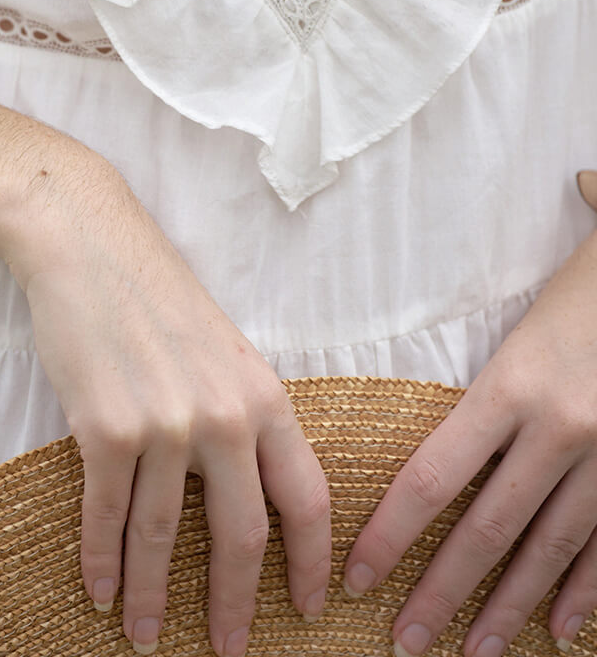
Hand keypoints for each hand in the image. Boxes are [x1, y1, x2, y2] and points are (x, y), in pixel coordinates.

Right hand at [4, 161, 331, 656]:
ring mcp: (164, 424)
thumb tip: (249, 490)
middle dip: (234, 606)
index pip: (307, 499)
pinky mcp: (104, 428)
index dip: (310, 564)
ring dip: (151, 598)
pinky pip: (106, 516)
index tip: (305, 609)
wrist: (88, 244)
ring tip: (145, 638)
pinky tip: (98, 592)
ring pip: (161, 538)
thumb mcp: (223, 349)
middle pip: (241, 537)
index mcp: (264, 396)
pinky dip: (101, 563)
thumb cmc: (154, 294)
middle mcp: (223, 416)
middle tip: (228, 650)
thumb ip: (242, 414)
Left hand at [341, 185, 596, 656]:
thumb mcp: (509, 349)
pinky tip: (557, 630)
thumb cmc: (566, 310)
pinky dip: (582, 593)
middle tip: (405, 641)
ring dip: (508, 608)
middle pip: (488, 529)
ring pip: (549, 549)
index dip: (391, 535)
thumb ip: (475, 413)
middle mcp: (558, 430)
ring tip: (473, 651)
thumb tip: (424, 481)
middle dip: (442, 592)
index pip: (432, 478)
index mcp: (508, 390)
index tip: (357, 576)